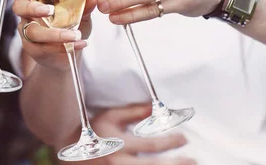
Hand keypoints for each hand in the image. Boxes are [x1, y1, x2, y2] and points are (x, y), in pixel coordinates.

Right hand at [10, 0, 97, 71]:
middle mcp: (28, 13)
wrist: (68, 54)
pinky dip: (63, 46)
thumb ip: (85, 5)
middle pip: (19, 7)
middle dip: (32, 7)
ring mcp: (28, 31)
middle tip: (50, 10)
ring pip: (33, 31)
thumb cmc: (71, 25)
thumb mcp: (81, 13)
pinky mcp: (33, 48)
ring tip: (75, 35)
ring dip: (54, 33)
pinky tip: (80, 43)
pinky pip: (44, 47)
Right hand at [59, 104, 194, 164]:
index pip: (151, 145)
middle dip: (176, 164)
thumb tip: (154, 106)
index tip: (184, 138)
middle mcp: (121, 162)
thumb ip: (132, 112)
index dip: (170, 142)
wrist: (71, 151)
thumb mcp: (111, 117)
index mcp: (120, 144)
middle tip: (194, 160)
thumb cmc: (93, 131)